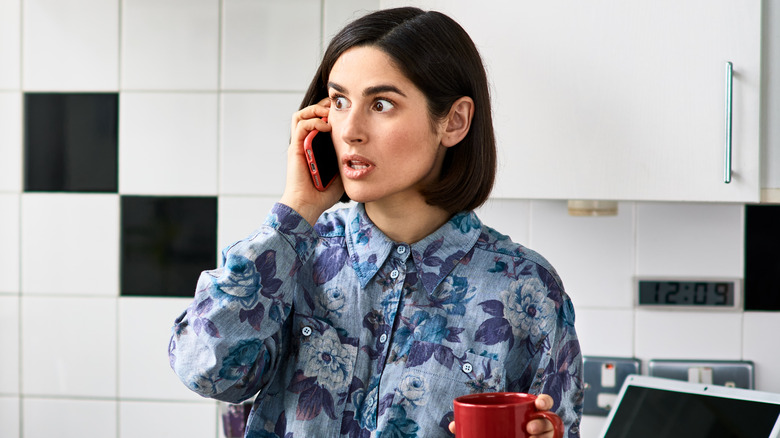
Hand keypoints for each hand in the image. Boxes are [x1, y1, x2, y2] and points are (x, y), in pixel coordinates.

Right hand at [279, 98, 343, 225]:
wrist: (309, 205)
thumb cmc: (324, 193)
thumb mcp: (342, 172)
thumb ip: (348, 160)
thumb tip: (366, 152)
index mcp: (315, 146)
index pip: (319, 121)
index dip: (330, 112)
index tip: (345, 111)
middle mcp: (305, 143)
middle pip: (309, 113)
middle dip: (322, 106)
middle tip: (337, 107)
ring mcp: (299, 145)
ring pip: (301, 115)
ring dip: (315, 110)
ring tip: (329, 114)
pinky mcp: (295, 148)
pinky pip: (301, 126)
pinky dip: (313, 121)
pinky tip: (326, 127)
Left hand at [448, 394, 555, 437]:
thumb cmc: (496, 435)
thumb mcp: (486, 427)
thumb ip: (471, 424)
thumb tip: (451, 426)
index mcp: (526, 413)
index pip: (544, 403)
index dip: (545, 401)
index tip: (538, 403)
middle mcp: (540, 426)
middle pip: (550, 421)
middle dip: (543, 423)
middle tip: (529, 428)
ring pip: (552, 436)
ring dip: (544, 437)